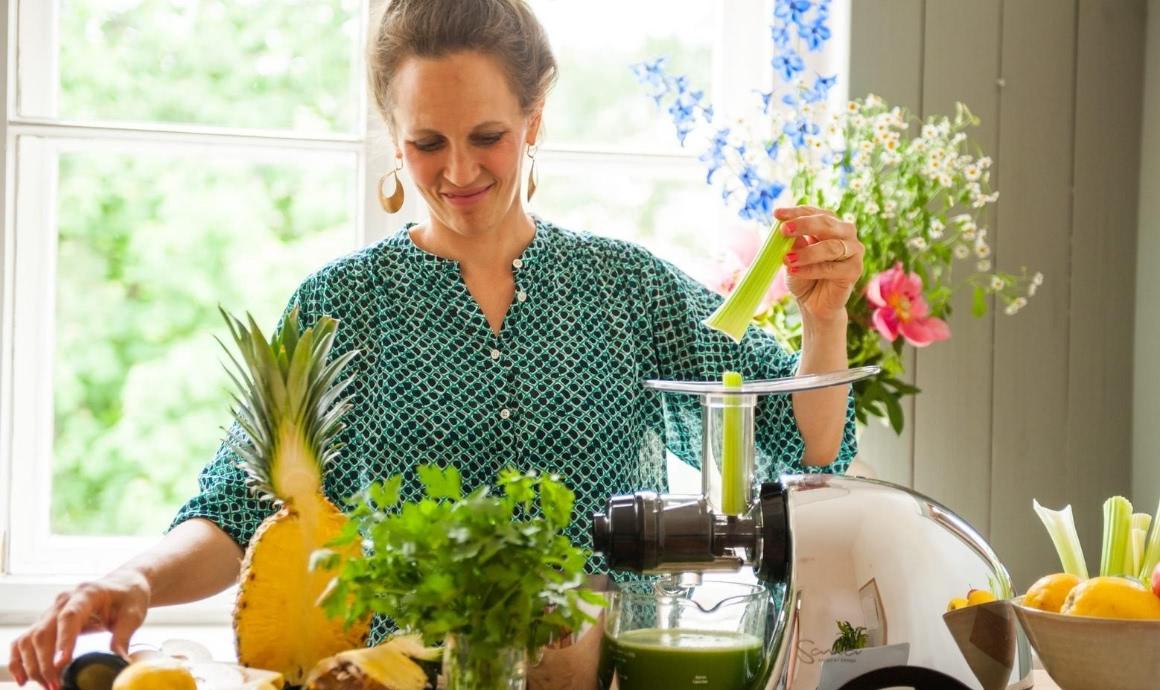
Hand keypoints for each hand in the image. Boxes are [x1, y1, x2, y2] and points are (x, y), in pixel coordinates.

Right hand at [8, 570, 150, 688]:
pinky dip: (20, 660)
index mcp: (87, 594)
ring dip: (33, 665)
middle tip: (56, 685)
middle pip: (44, 631)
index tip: (62, 663)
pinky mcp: (46, 622)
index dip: (63, 640)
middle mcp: (63, 601)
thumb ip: (124, 636)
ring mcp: (51, 611)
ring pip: (30, 638)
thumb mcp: (133, 614)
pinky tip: (24, 679)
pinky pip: (24, 641)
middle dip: (46, 662)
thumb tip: (119, 661)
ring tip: (48, 685)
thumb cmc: (129, 597)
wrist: (123, 584)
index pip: (69, 616)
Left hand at [775, 206, 862, 321]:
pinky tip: (793, 270)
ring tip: (786, 258)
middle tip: (784, 229)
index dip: (796, 212)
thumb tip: (787, 227)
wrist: (813, 303)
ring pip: (832, 247)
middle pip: (827, 223)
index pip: (814, 212)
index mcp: (830, 224)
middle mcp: (845, 234)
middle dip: (803, 225)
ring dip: (807, 252)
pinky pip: (832, 268)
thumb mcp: (792, 256)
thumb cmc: (803, 276)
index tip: (776, 213)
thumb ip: (793, 242)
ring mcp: (854, 251)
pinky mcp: (854, 270)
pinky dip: (811, 269)